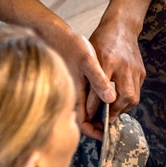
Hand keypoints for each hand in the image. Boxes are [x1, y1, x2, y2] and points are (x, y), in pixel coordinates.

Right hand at [39, 25, 113, 139]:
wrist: (52, 33)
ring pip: (83, 110)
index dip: (93, 131)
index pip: (81, 123)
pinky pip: (82, 99)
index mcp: (73, 94)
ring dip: (96, 114)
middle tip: (113, 122)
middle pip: (82, 119)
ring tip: (111, 111)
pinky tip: (104, 96)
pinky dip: (92, 103)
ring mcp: (69, 90)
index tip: (105, 134)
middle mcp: (70, 96)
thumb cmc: (69, 45)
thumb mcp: (88, 61)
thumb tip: (110, 99)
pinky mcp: (71, 83)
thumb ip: (98, 80)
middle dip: (96, 124)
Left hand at [88, 21, 145, 119]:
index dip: (94, 107)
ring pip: (133, 98)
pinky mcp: (141, 72)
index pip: (100, 91)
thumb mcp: (90, 55)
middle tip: (104, 119)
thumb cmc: (101, 41)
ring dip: (122, 109)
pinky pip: (137, 92)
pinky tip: (119, 102)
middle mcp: (123, 66)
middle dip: (114, 111)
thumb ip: (89, 77)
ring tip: (111, 113)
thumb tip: (84, 100)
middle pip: (124, 97)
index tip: (88, 117)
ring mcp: (135, 69)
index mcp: (107, 61)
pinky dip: (127, 100)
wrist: (122, 27)